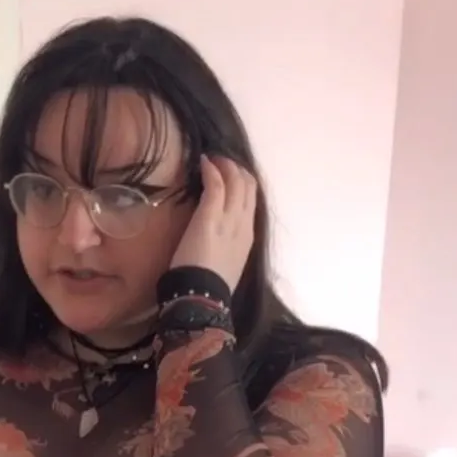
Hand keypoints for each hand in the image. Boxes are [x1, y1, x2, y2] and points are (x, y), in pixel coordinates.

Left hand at [169, 156, 256, 292]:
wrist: (203, 298)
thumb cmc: (209, 286)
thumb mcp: (227, 263)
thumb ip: (227, 245)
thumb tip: (219, 237)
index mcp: (248, 237)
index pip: (252, 201)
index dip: (243, 184)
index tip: (231, 176)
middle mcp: (243, 224)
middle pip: (248, 187)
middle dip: (236, 169)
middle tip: (221, 161)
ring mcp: (229, 220)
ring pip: (236, 182)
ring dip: (224, 166)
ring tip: (212, 158)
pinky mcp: (210, 217)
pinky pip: (216, 186)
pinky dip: (211, 171)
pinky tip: (204, 162)